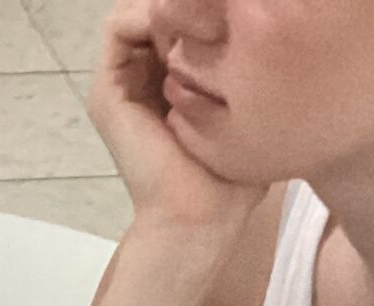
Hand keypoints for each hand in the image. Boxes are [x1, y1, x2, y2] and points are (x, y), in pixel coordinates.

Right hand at [88, 1, 264, 239]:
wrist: (199, 216)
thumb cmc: (233, 175)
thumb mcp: (250, 108)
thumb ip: (248, 68)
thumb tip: (265, 22)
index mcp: (171, 81)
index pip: (182, 18)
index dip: (207, 10)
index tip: (236, 24)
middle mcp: (142, 76)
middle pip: (160, 10)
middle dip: (190, 5)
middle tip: (219, 21)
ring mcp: (121, 82)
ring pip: (139, 11)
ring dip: (170, 7)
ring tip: (202, 25)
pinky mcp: (107, 90)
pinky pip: (117, 27)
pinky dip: (148, 15)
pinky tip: (182, 34)